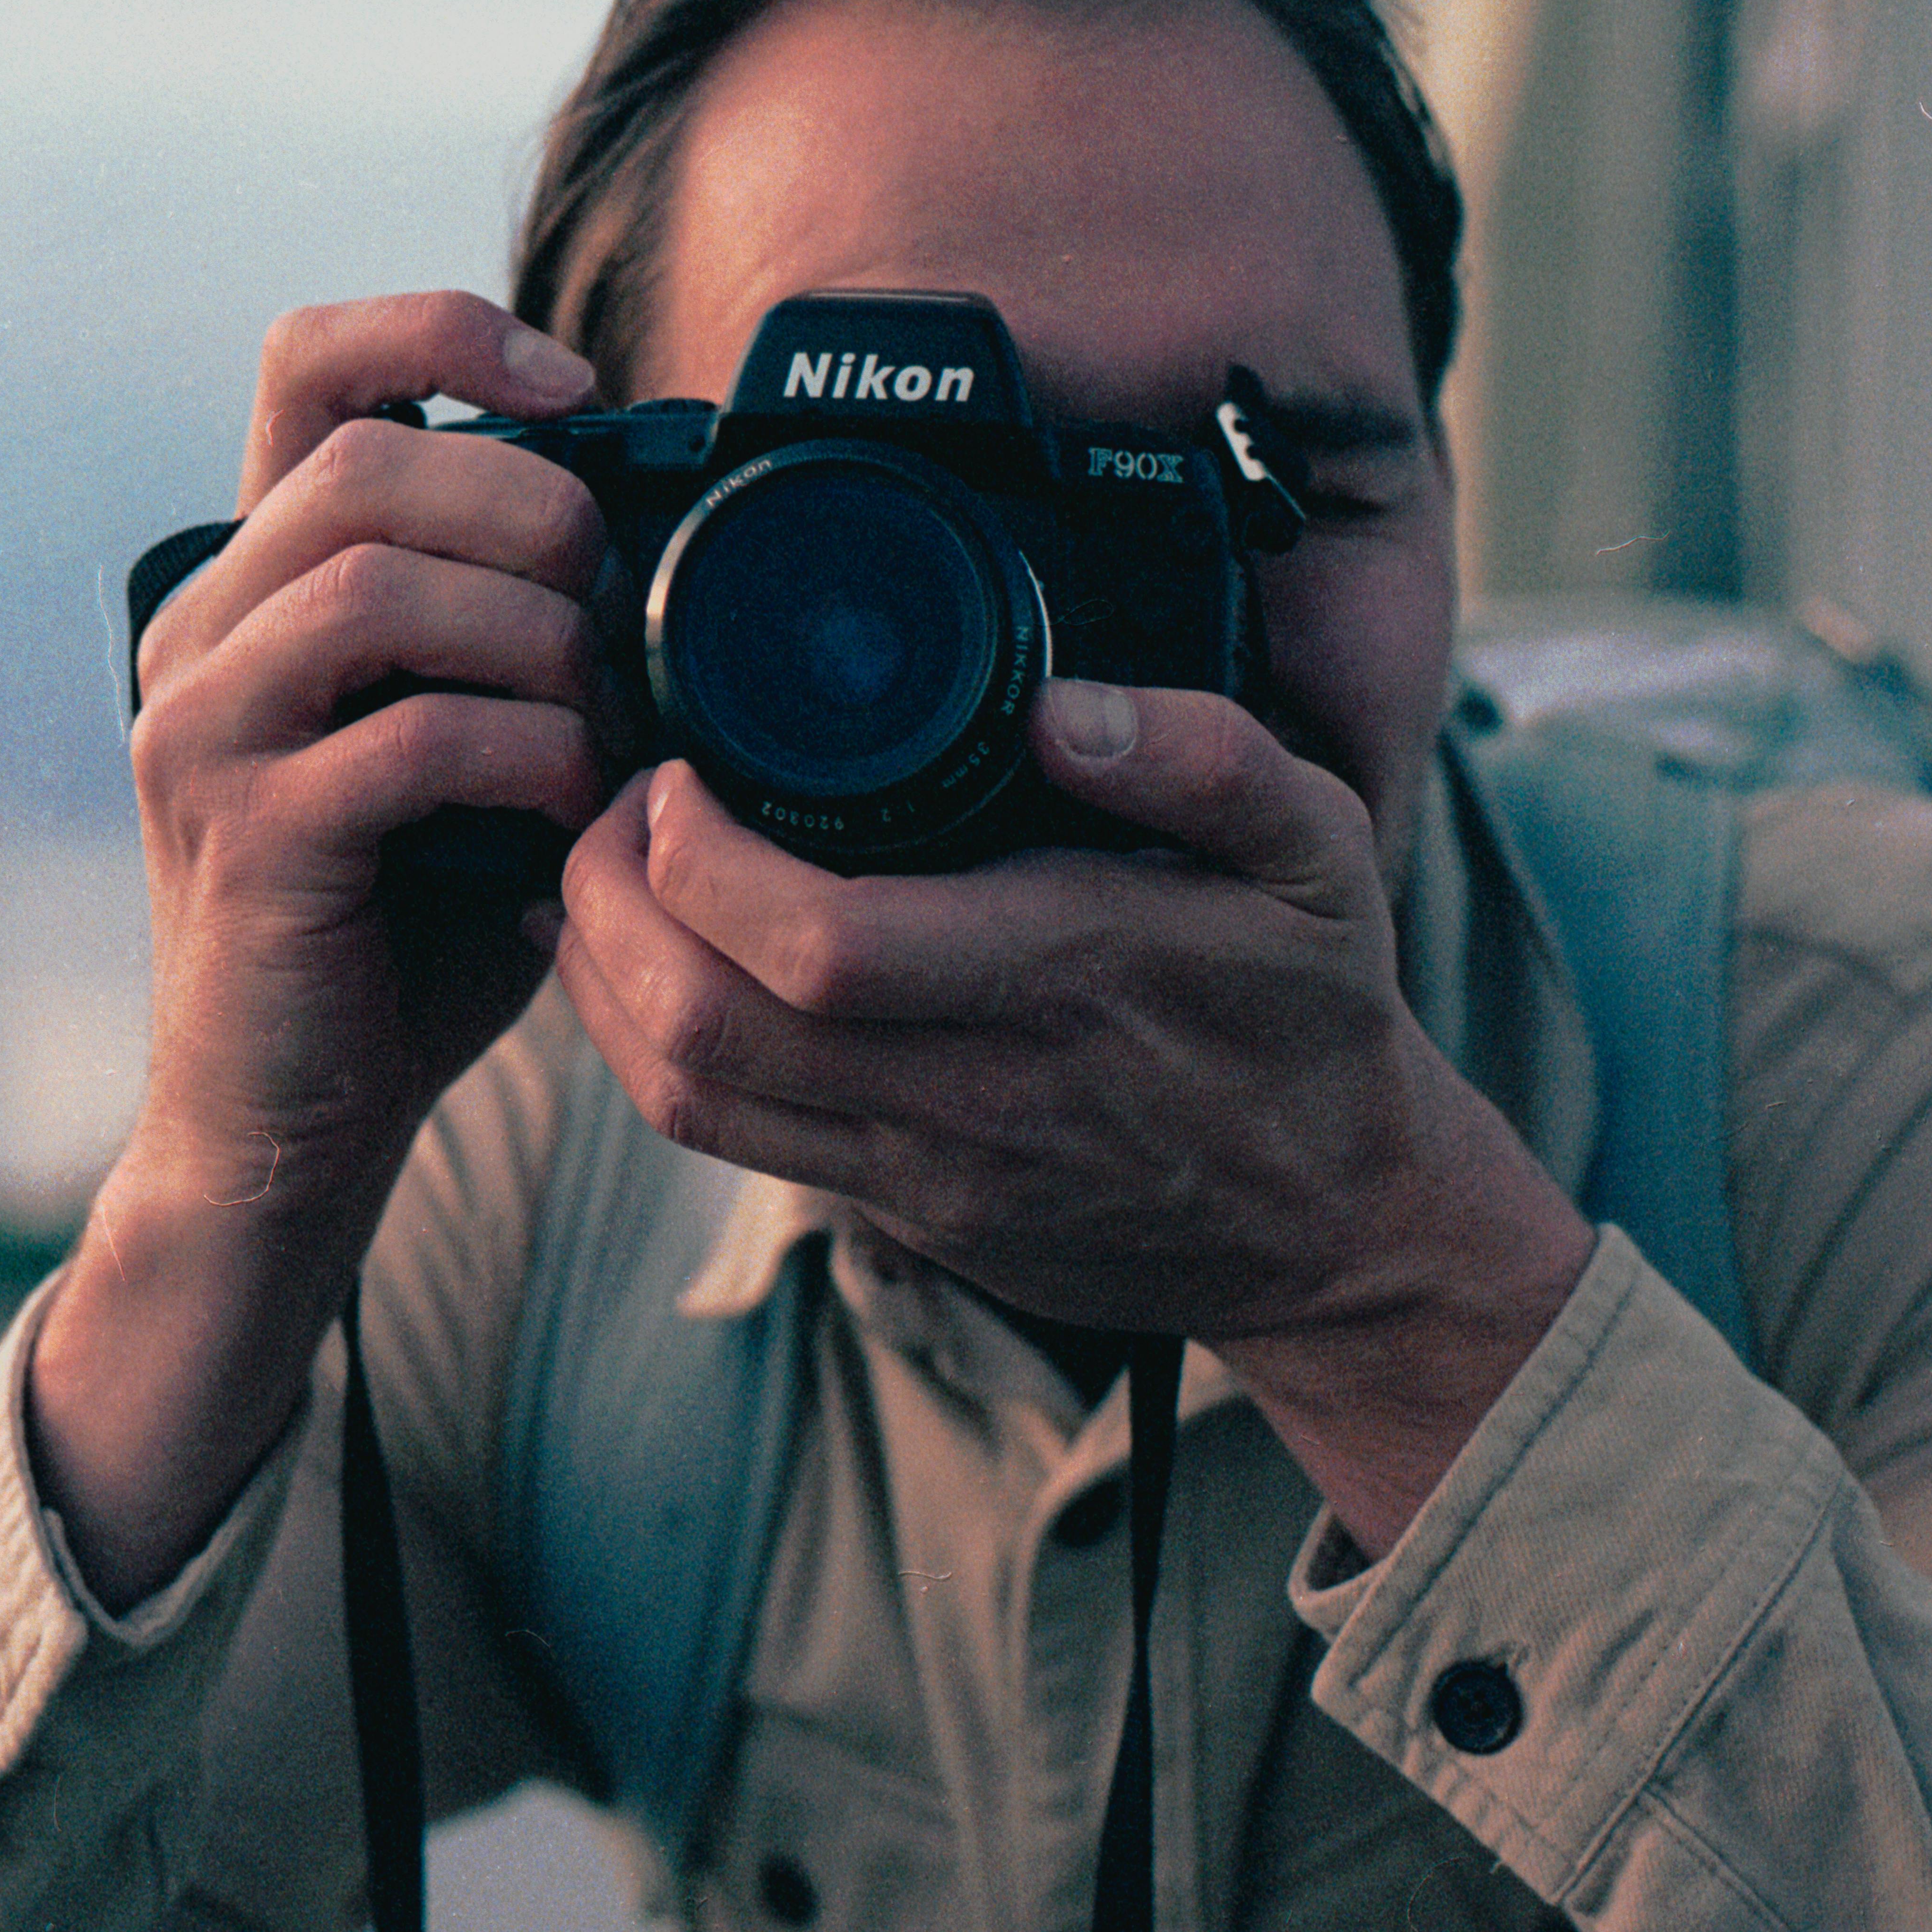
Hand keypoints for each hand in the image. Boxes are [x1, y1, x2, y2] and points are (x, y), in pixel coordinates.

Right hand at [127, 290, 615, 1221]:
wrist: (295, 1117)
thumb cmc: (405, 929)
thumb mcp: (465, 744)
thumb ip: (514, 633)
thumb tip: (662, 543)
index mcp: (257, 584)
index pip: (310, 363)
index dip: (444, 330)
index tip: (573, 389)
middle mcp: (203, 633)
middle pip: (367, 464)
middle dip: (529, 513)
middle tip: (614, 613)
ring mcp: (203, 729)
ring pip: (380, 587)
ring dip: (534, 641)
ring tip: (603, 721)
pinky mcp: (245, 834)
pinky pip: (411, 738)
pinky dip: (527, 759)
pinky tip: (574, 808)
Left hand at [555, 681, 1593, 1554]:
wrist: (1337, 1226)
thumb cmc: (1312, 1021)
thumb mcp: (1321, 859)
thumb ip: (1206, 757)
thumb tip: (1063, 705)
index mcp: (1058, 983)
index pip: (815, 943)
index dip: (695, 855)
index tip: (672, 770)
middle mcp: (970, 1094)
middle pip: (708, 1024)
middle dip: (605, 905)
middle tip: (605, 808)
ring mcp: (921, 1170)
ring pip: (686, 1098)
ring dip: (600, 982)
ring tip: (594, 878)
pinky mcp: (896, 1213)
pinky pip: (724, 1141)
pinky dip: (646, 1048)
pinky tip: (641, 965)